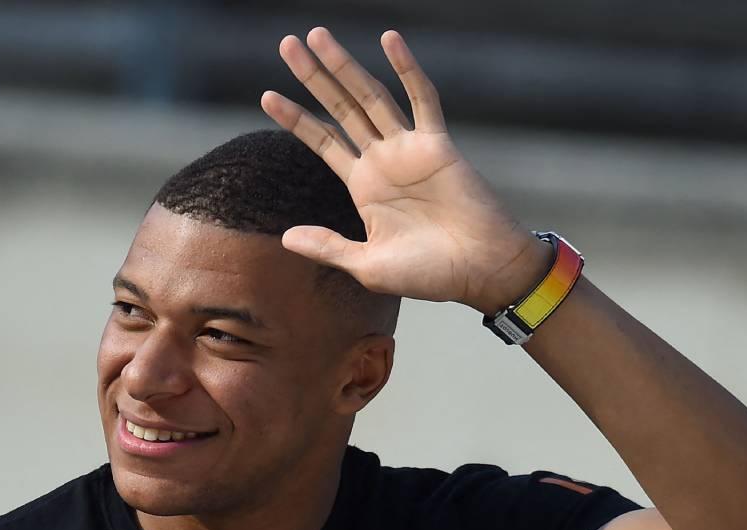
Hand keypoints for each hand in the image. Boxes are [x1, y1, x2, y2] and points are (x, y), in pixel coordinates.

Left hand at [261, 27, 549, 312]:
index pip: (323, 143)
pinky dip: (407, 69)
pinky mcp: (438, 145)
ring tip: (317, 36)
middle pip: (341, 109)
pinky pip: (421, 99)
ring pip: (371, 97)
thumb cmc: (429, 274)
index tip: (266, 95)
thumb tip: (284, 238)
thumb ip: (327, 246)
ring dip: (345, 67)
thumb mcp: (367, 265)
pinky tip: (389, 40)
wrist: (480, 272)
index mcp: (364, 186)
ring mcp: (409, 149)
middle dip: (314, 77)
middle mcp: (383, 161)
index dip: (296, 119)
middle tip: (287, 43)